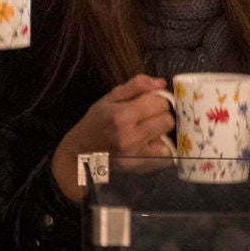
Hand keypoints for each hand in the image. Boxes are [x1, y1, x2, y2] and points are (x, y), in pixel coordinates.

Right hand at [51, 75, 175, 199]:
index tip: (149, 103)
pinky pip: (165, 156)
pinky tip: (149, 145)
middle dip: (161, 115)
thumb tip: (161, 83)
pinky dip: (161, 149)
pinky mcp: (140, 168)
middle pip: (167, 120)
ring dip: (161, 133)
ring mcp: (136, 155)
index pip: (160, 102)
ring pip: (169, 138)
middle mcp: (131, 137)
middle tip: (148, 117)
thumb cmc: (95, 122)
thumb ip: (136, 86)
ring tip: (148, 131)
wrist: (80, 153)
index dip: (157, 100)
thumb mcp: (110, 98)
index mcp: (122, 115)